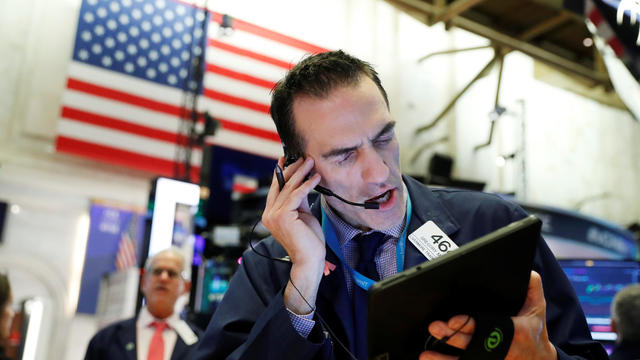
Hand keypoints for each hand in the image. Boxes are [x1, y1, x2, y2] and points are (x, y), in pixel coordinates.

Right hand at [262, 157, 325, 313]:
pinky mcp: (283, 216)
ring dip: (301, 173)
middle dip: (292, 169)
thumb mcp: (302, 215)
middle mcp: (269, 214)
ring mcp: (274, 215)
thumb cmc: (308, 241)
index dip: (281, 173)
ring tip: (311, 162)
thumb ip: (298, 201)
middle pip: (280, 185)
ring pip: (289, 188)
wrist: (309, 260)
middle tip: (303, 157)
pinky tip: (316, 177)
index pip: (275, 189)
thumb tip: (302, 183)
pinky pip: (297, 195)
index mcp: (270, 214)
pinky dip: (307, 184)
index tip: (286, 159)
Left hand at [419, 271, 557, 359]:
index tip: (453, 320)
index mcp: (514, 332)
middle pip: (472, 345)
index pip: (489, 327)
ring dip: (444, 359)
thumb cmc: (535, 330)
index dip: (470, 325)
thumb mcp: (537, 307)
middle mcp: (502, 351)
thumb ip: (531, 286)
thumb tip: (525, 270)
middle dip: (452, 337)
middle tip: (435, 327)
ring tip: (426, 355)